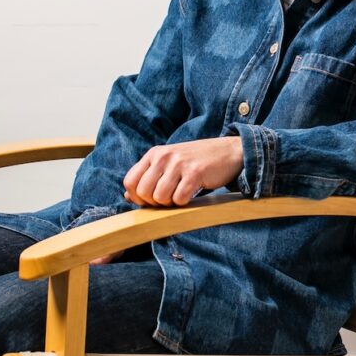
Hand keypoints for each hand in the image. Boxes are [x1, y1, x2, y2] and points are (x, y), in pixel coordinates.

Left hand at [123, 136, 243, 206]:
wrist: (227, 151)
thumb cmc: (195, 161)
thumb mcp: (169, 163)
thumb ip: (148, 177)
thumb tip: (128, 196)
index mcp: (154, 153)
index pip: (130, 181)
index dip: (137, 197)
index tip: (150, 200)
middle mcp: (164, 156)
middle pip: (143, 192)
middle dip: (154, 203)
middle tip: (168, 199)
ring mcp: (179, 163)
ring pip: (160, 197)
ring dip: (170, 203)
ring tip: (180, 195)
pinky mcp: (195, 173)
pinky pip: (179, 198)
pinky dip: (184, 202)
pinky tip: (191, 193)